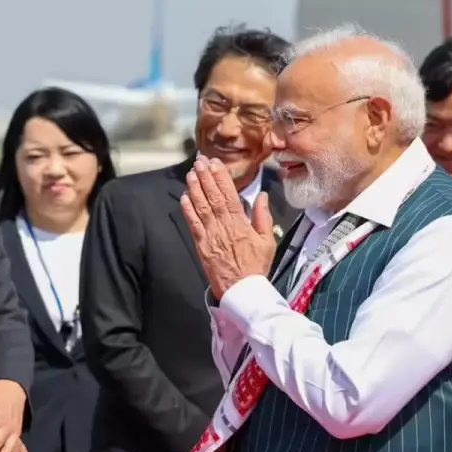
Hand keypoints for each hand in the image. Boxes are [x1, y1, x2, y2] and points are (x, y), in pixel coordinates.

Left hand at [180, 155, 275, 299]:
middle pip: (212, 197)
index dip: (221, 177)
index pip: (229, 195)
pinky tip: (184, 197)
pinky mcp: (201, 245)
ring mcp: (210, 235)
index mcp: (241, 223)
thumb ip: (263, 217)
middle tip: (200, 161)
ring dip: (194, 189)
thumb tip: (261, 196)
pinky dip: (187, 210)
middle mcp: (224, 226)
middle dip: (205, 177)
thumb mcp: (268, 240)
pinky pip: (193, 224)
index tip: (215, 163)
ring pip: (201, 207)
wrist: (242, 289)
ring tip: (191, 174)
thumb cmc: (256, 265)